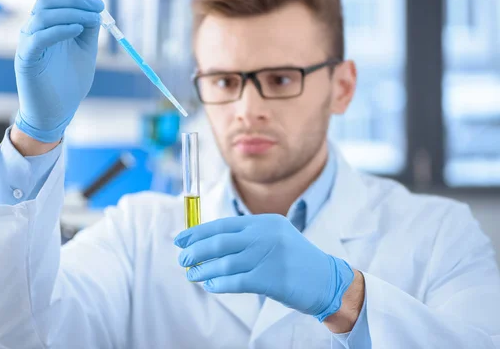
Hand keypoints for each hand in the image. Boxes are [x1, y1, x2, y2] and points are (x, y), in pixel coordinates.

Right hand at [14, 0, 103, 142]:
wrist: (57, 112)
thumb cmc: (69, 82)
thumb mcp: (85, 50)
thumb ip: (89, 29)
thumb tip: (96, 8)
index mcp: (47, 23)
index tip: (99, 4)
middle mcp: (34, 28)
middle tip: (98, 8)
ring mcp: (28, 42)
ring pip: (43, 13)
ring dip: (72, 12)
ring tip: (92, 21)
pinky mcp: (26, 58)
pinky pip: (39, 37)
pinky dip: (60, 29)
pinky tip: (78, 31)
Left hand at [174, 214, 354, 320]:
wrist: (327, 280)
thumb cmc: (295, 260)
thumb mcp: (276, 237)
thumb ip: (248, 237)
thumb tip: (209, 243)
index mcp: (264, 222)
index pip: (223, 225)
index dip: (198, 232)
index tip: (181, 239)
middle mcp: (265, 235)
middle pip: (219, 242)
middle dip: (196, 250)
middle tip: (182, 258)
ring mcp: (268, 256)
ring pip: (224, 262)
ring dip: (203, 270)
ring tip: (191, 275)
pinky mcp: (270, 279)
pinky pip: (235, 281)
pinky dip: (218, 283)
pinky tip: (209, 285)